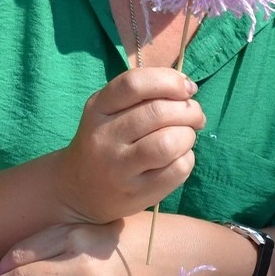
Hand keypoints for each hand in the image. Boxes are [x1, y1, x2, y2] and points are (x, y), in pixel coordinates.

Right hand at [56, 68, 203, 223]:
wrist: (78, 189)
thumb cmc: (106, 141)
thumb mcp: (109, 111)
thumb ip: (143, 95)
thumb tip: (188, 88)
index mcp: (97, 108)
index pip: (134, 84)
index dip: (169, 81)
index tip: (187, 88)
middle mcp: (104, 137)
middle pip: (158, 113)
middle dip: (189, 110)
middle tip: (195, 116)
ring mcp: (119, 169)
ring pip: (169, 143)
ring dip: (188, 135)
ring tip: (186, 137)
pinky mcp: (136, 194)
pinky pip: (177, 170)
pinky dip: (187, 159)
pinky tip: (179, 158)